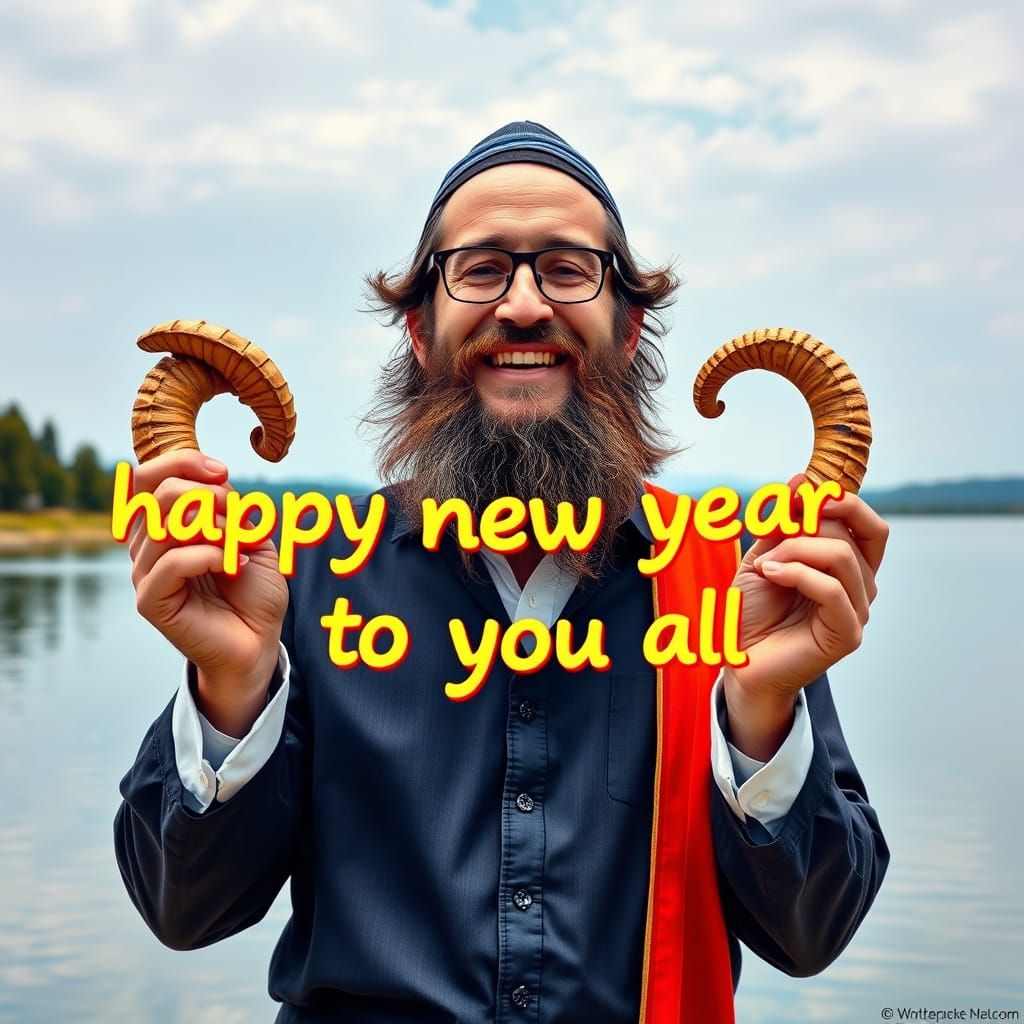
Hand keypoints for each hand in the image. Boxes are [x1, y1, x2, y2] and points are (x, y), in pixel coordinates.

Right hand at [128, 450, 287, 732]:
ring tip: (240, 549)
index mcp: (165, 526)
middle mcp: (148, 546)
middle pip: (158, 494)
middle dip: (208, 497)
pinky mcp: (151, 601)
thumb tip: (214, 482)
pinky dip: (208, 556)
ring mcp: (146, 574)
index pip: (148, 478)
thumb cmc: (253, 592)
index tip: (222, 473)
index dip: (182, 463)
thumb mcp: (251, 538)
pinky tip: (233, 566)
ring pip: (165, 525)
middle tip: (238, 518)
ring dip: (215, 529)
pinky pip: (171, 563)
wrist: (259, 641)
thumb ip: (229, 508)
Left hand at [724, 473, 888, 758]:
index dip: (842, 501)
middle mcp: (861, 587)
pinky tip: (770, 575)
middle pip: (855, 532)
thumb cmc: (753, 610)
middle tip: (772, 542)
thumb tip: (801, 479)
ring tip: (765, 566)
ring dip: (794, 550)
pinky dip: (796, 573)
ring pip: (840, 555)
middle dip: (806, 525)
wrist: (736, 657)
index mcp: (849, 567)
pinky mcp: (847, 634)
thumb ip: (784, 522)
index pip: (870, 523)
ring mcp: (857, 611)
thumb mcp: (764, 554)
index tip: (801, 496)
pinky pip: (831, 588)